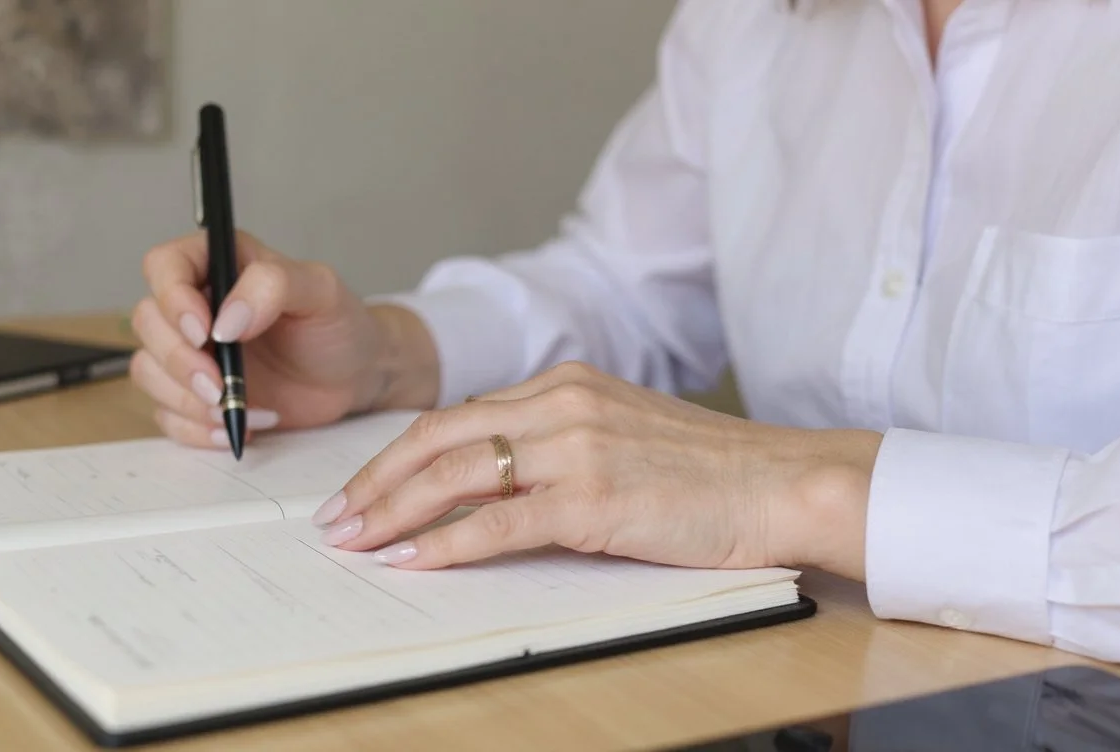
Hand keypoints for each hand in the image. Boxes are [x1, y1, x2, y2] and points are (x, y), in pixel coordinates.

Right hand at [129, 230, 438, 445]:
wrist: (356, 376)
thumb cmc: (340, 326)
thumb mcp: (321, 291)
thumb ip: (273, 286)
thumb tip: (226, 318)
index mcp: (221, 264)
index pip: (164, 265)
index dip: (172, 298)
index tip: (205, 332)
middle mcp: (197, 305)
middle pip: (148, 323)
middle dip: (180, 361)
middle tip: (220, 387)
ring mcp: (193, 352)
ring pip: (148, 370)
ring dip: (185, 399)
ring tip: (237, 410)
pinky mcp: (196, 394)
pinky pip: (166, 414)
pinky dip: (195, 428)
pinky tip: (236, 427)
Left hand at [313, 361, 880, 579]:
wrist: (785, 481)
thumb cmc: (712, 470)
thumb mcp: (623, 434)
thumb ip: (560, 442)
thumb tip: (494, 482)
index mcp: (565, 382)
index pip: (458, 416)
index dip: (400, 455)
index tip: (364, 487)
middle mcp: (562, 402)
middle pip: (438, 437)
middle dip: (375, 481)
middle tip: (334, 518)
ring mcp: (576, 445)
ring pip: (455, 474)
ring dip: (392, 511)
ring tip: (353, 541)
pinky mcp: (593, 496)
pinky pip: (498, 521)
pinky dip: (445, 542)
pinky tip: (412, 560)